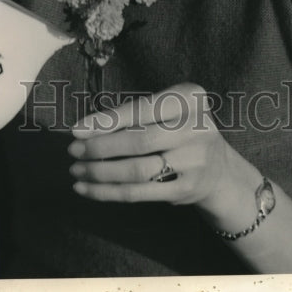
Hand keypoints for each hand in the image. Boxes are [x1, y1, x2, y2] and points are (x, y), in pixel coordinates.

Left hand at [67, 82, 241, 215]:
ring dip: (100, 173)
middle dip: (100, 148)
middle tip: (73, 151)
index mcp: (190, 98)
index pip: (142, 109)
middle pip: (139, 141)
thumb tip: (85, 130)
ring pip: (137, 171)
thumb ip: (134, 115)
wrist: (218, 168)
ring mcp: (195, 162)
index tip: (77, 130)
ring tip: (77, 171)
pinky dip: (109, 193)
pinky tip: (88, 189)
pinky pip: (139, 193)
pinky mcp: (186, 190)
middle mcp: (197, 128)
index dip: (107, 120)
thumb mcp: (167, 110)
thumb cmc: (179, 128)